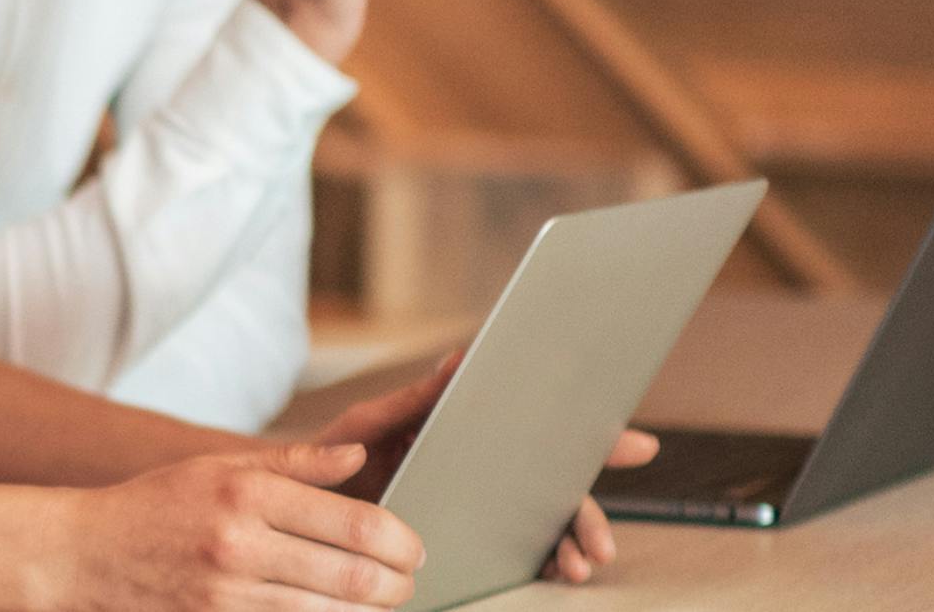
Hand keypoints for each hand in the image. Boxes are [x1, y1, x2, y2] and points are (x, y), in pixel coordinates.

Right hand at [49, 444, 421, 610]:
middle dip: (398, 584)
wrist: (82, 554)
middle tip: (407, 580)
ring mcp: (229, 593)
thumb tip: (358, 457)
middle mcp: (240, 543)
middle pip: (355, 576)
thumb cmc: (153, 506)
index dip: (401, 542)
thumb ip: (293, 462)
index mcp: (246, 493)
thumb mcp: (216, 467)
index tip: (413, 548)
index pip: (356, 524)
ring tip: (380, 600)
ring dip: (372, 611)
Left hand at [308, 349, 659, 583]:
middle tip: (599, 543)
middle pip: (554, 490)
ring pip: (543, 527)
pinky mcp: (462, 541)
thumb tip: (460, 360)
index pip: (541, 434)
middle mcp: (483, 472)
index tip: (637, 444)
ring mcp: (477, 508)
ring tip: (575, 564)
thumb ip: (418, 398)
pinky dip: (540, 563)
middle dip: (586, 516)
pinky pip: (513, 554)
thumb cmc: (336, 451)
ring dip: (570, 545)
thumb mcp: (373, 421)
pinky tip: (551, 573)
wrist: (296, 496)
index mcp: (469, 436)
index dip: (592, 439)